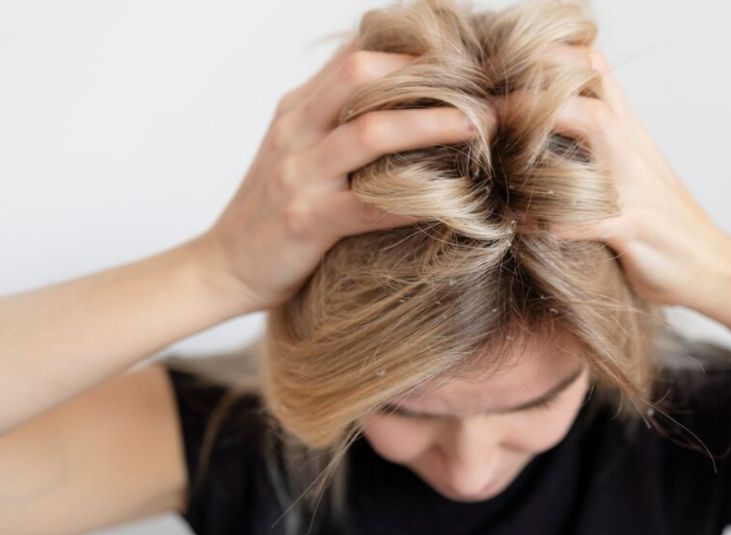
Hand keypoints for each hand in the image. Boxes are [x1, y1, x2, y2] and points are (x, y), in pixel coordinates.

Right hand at [194, 37, 480, 312]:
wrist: (223, 267)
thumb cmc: (273, 209)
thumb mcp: (299, 148)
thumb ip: (340, 120)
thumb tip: (401, 97)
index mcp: (298, 107)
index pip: (355, 53)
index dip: (412, 47)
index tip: (465, 56)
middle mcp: (296, 130)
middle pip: (360, 74)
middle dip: (428, 74)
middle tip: (484, 89)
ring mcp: (299, 174)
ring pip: (370, 132)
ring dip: (432, 123)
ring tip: (480, 125)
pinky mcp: (306, 220)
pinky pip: (372, 205)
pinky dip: (419, 198)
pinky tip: (459, 200)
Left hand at [525, 45, 730, 307]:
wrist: (714, 268)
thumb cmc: (663, 226)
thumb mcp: (631, 175)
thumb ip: (594, 152)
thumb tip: (537, 142)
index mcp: (627, 134)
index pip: (594, 70)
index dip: (550, 60)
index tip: (501, 75)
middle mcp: (632, 149)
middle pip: (589, 90)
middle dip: (535, 92)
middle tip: (486, 111)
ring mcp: (635, 186)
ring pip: (597, 130)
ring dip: (543, 134)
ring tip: (499, 152)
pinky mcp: (635, 227)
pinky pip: (588, 216)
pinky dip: (551, 220)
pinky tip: (519, 225)